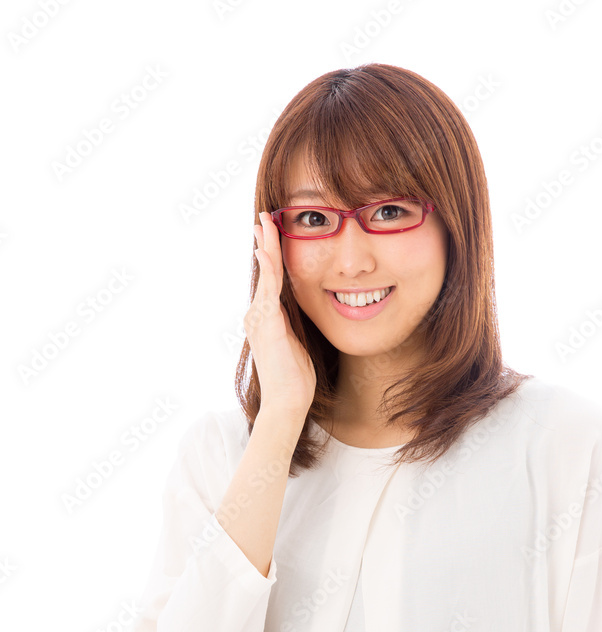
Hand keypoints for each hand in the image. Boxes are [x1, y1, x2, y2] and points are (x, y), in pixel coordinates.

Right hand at [244, 211, 316, 420]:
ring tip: (265, 223)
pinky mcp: (267, 323)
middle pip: (264, 271)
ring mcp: (259, 318)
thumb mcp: (297, 343)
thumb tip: (300, 310)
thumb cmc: (296, 378)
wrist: (288, 401)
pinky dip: (268, 267)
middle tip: (265, 216)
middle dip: (265, 242)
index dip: (272, 255)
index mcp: (266, 319)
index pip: (270, 279)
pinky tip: (267, 250)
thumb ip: (294, 324)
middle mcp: (257, 315)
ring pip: (266, 274)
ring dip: (266, 246)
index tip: (271, 234)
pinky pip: (269, 288)